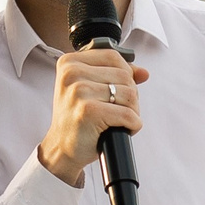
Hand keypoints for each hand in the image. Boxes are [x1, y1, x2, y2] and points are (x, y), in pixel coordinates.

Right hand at [36, 48, 149, 185]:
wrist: (61, 148)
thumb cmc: (76, 118)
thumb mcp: (90, 89)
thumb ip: (116, 75)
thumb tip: (143, 73)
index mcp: (69, 63)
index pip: (113, 56)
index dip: (125, 73)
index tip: (117, 90)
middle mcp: (72, 74)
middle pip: (124, 76)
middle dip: (130, 96)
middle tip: (115, 111)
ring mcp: (79, 91)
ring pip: (130, 95)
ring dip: (132, 112)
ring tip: (116, 121)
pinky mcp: (89, 111)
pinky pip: (128, 115)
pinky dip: (132, 125)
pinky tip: (120, 129)